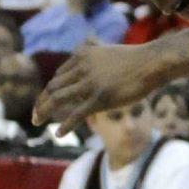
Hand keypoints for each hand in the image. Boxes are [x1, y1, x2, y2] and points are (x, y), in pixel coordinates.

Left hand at [33, 44, 160, 133]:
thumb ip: (96, 59)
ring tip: (37, 122)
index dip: (52, 90)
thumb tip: (94, 63)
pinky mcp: (101, 99)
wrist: (152, 62)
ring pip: (58, 98)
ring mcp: (90, 84)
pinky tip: (58, 134)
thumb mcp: (109, 54)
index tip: (49, 102)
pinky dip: (66, 125)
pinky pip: (77, 114)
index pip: (59, 76)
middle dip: (41, 101)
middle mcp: (81, 68)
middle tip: (36, 115)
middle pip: (53, 86)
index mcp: (81, 56)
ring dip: (43, 111)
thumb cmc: (136, 60)